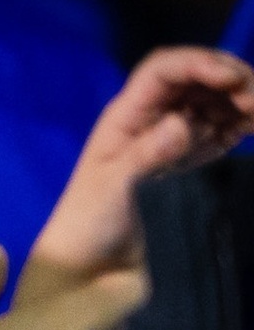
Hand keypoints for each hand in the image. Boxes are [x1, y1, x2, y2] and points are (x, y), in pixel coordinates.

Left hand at [25, 46, 253, 296]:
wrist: (98, 266)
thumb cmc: (91, 223)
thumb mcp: (114, 188)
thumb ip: (147, 155)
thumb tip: (183, 123)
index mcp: (128, 116)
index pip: (164, 70)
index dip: (199, 64)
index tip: (232, 79)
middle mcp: (155, 120)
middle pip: (197, 80)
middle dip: (230, 78)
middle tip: (253, 100)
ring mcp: (178, 139)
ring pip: (217, 101)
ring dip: (243, 99)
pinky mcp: (197, 159)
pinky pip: (226, 129)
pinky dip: (245, 122)